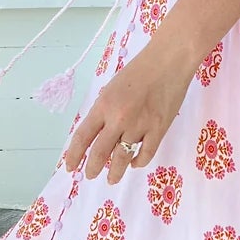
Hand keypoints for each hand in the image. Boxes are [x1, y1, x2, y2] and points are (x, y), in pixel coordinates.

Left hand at [63, 39, 194, 183]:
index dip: (74, 155)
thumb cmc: (139, 70)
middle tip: (91, 175)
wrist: (168, 60)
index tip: (71, 167)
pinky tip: (135, 163)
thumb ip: (104, 111)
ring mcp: (139, 125)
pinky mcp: (159, 129)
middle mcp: (118, 118)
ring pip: (123, 158)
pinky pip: (146, 154)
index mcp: (103, 105)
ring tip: (112, 179)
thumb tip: (99, 134)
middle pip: (100, 153)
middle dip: (92, 168)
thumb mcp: (112, 88)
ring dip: (115, 172)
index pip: (82, 137)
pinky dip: (138, 162)